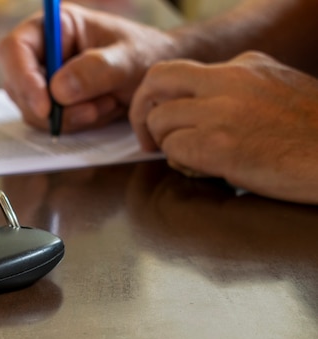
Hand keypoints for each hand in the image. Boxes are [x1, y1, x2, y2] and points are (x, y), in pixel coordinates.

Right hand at [0, 3, 176, 132]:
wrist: (157, 74)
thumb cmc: (145, 54)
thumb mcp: (129, 58)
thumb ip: (97, 70)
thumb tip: (58, 90)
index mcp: (54, 27)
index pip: (15, 49)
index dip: (23, 78)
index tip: (45, 107)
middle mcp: (42, 53)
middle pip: (19, 86)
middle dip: (54, 107)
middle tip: (93, 110)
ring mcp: (44, 81)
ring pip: (34, 110)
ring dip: (71, 117)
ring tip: (108, 103)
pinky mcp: (52, 104)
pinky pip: (50, 124)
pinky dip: (77, 124)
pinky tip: (102, 109)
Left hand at [130, 51, 317, 204]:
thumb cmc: (315, 135)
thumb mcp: (278, 91)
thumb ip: (239, 92)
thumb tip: (201, 111)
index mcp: (245, 65)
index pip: (183, 73)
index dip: (166, 98)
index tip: (165, 118)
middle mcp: (228, 81)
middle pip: (157, 79)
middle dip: (141, 108)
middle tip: (146, 136)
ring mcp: (221, 111)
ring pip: (160, 119)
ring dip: (164, 143)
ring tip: (188, 158)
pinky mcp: (217, 145)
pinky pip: (173, 149)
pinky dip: (179, 162)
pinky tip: (204, 170)